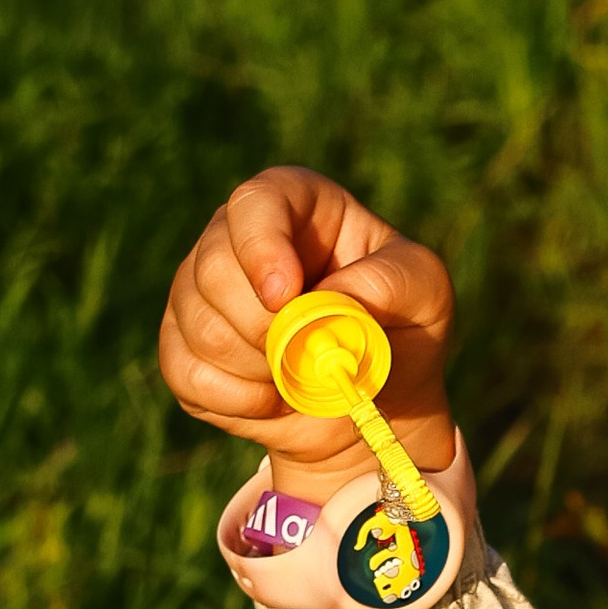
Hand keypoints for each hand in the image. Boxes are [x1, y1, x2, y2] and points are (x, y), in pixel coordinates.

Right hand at [158, 166, 456, 498]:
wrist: (373, 405)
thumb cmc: (402, 329)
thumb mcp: (425, 293)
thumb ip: (390, 282)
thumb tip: (329, 297)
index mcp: (295, 205)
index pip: (256, 203)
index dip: (261, 248)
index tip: (285, 298)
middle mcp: (235, 238)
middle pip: (212, 268)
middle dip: (262, 327)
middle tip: (308, 356)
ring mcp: (200, 291)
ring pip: (196, 323)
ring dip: (256, 368)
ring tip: (299, 377)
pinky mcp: (182, 346)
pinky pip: (184, 371)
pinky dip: (234, 399)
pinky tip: (270, 399)